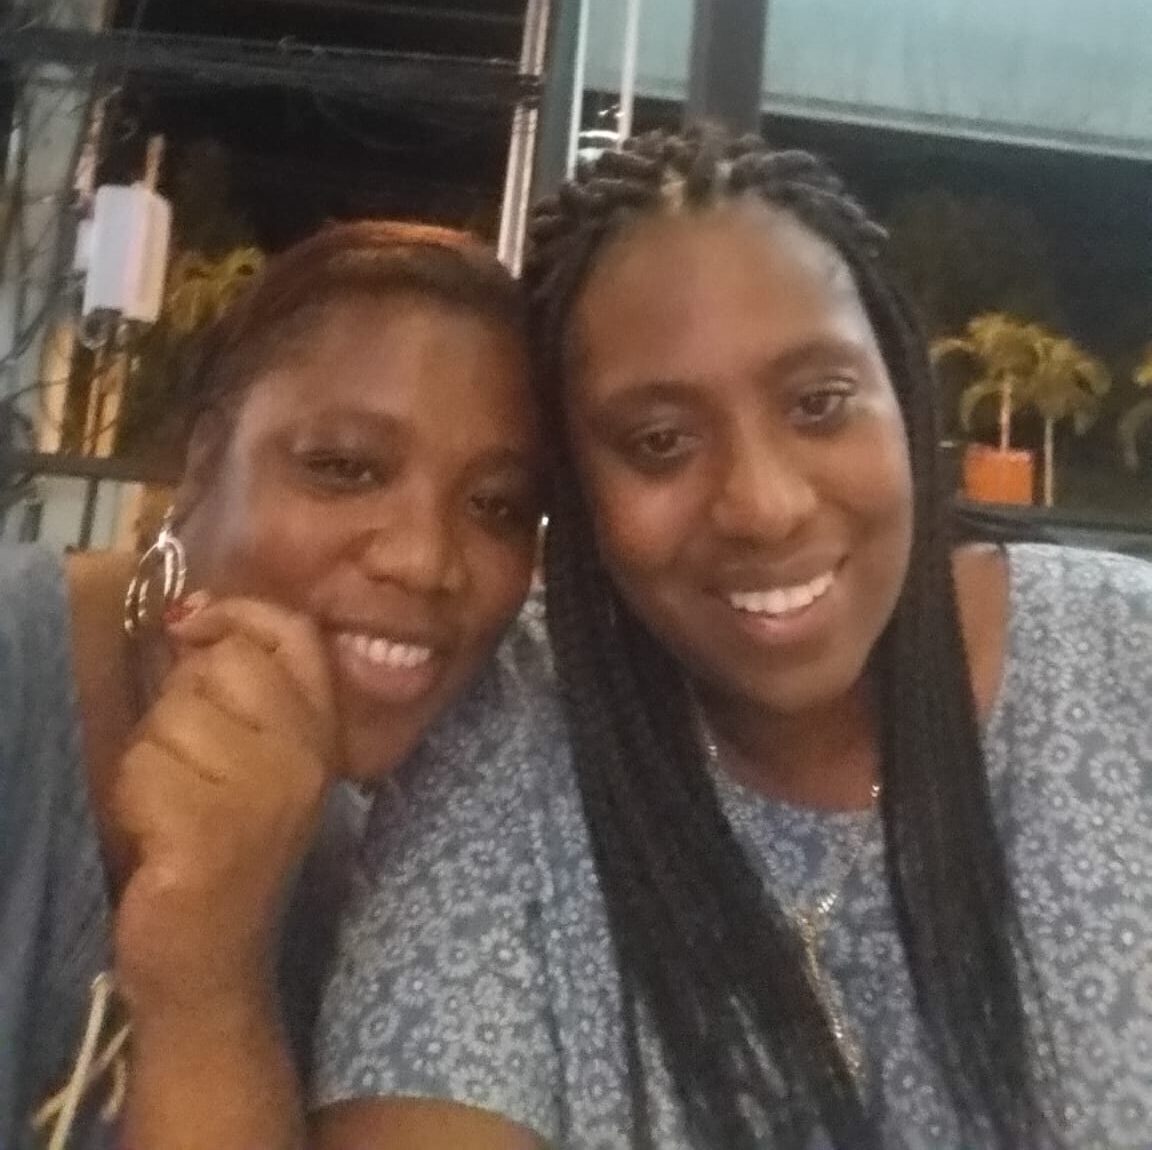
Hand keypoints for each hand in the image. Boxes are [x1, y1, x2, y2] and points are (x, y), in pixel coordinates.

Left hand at [111, 596, 337, 1009]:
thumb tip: (188, 615)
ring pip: (171, 719)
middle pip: (220, 667)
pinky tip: (155, 838)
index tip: (191, 628)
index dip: (237, 614)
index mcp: (318, 733)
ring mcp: (266, 795)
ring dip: (150, 760)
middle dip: (178, 706)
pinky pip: (144, 770)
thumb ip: (234, 690)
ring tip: (172, 807)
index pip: (295, 635)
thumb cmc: (218, 846)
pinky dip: (133, 801)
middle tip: (188, 767)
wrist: (213, 958)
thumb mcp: (247, 758)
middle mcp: (306, 757)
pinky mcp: (214, 832)